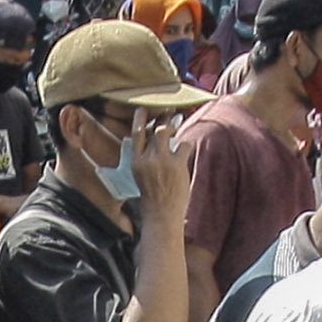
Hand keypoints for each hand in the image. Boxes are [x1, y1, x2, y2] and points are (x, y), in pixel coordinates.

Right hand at [131, 105, 191, 219]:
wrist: (162, 213)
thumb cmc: (153, 194)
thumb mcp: (141, 175)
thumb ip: (145, 157)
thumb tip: (155, 137)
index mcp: (136, 162)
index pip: (136, 134)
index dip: (140, 118)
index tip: (143, 108)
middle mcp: (148, 159)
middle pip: (155, 129)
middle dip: (162, 117)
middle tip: (168, 110)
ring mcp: (162, 161)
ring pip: (167, 132)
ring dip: (173, 125)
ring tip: (177, 121)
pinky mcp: (177, 164)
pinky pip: (184, 145)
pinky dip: (185, 145)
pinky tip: (185, 149)